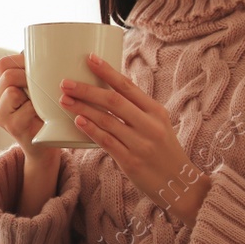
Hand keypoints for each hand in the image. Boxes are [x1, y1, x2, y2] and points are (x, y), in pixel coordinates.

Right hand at [0, 52, 63, 166]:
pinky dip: (38, 108)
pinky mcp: (12, 127)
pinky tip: (46, 113)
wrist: (46, 148)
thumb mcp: (39, 90)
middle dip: (30, 75)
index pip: (5, 63)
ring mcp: (1, 116)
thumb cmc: (46, 114)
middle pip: (9, 75)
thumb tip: (51, 45)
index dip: (23, 60)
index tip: (41, 67)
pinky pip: (25, 108)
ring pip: (13, 90)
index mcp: (0, 88)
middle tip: (48, 83)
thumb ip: (38, 73)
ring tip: (47, 99)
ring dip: (33, 92)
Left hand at [58, 52, 211, 225]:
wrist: (180, 185)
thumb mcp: (158, 125)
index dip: (107, 71)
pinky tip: (78, 121)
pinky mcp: (131, 162)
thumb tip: (108, 91)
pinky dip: (91, 130)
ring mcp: (141, 144)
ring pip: (107, 121)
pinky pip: (107, 142)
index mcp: (156, 111)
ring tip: (65, 100)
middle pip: (114, 101)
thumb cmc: (163, 152)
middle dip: (87, 90)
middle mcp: (150, 125)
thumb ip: (137, 110)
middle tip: (65, 82)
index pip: (128, 86)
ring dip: (83, 108)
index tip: (89, 58)